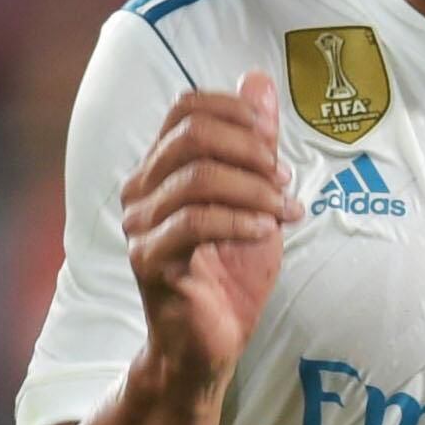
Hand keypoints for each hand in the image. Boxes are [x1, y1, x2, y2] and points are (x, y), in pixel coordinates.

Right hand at [123, 73, 293, 391]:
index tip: (275, 142)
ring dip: (253, 190)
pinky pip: (195, 222)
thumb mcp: (256, 204)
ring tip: (283, 213)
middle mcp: (141, 188)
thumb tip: (258, 80)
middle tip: (284, 181)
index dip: (235, 112)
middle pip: (192, 134)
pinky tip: (266, 233)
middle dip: (251, 150)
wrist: (208, 344)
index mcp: (162, 168)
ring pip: (197, 176)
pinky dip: (240, 221)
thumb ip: (256, 147)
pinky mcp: (149, 258)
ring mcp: (140, 223)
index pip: (187, 109)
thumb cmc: (230, 276)